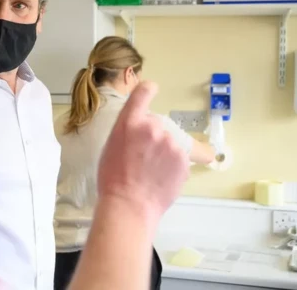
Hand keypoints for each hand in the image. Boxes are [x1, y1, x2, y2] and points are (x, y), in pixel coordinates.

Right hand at [97, 81, 189, 215]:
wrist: (129, 205)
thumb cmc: (112, 179)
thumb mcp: (112, 145)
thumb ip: (129, 131)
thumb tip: (142, 130)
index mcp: (129, 122)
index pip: (143, 92)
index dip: (148, 90)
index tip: (152, 90)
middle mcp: (153, 127)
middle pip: (158, 123)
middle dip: (153, 135)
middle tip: (143, 157)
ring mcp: (171, 143)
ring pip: (171, 140)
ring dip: (165, 151)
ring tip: (152, 171)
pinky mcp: (185, 159)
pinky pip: (181, 157)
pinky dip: (174, 165)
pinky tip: (161, 177)